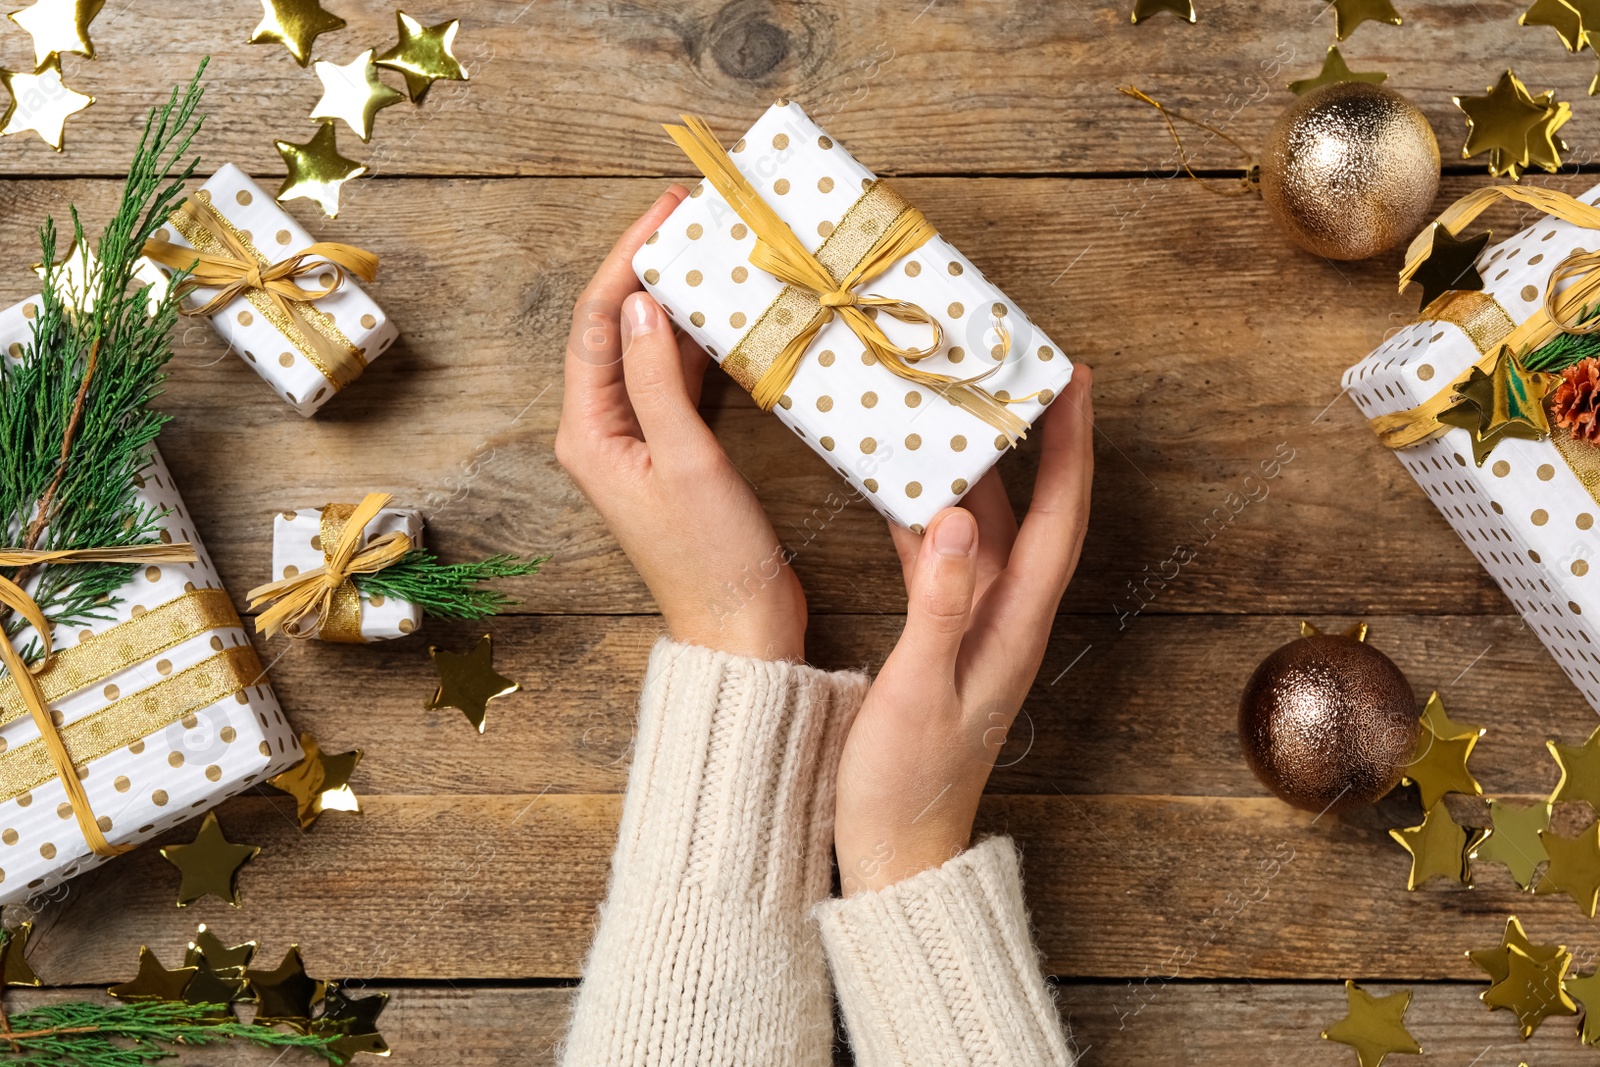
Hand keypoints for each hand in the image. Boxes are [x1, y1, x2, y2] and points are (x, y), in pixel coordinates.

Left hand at [556, 186, 807, 661]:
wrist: (741, 632)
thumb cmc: (713, 559)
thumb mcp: (686, 462)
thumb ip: (658, 381)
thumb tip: (643, 304)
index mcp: (589, 433)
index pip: (597, 323)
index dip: (627, 260)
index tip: (665, 210)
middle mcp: (603, 432)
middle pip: (617, 329)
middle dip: (649, 269)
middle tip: (692, 216)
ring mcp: (639, 443)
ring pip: (648, 351)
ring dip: (676, 302)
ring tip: (711, 250)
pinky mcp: (674, 454)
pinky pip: (676, 381)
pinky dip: (697, 344)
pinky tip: (725, 313)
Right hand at [834, 368, 1093, 893]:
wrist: (895, 852)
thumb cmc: (906, 784)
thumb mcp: (920, 691)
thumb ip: (939, 605)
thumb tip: (960, 520)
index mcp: (1014, 628)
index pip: (1060, 521)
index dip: (1071, 449)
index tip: (1074, 380)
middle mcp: (1006, 618)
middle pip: (1034, 513)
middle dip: (1034, 440)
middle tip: (1015, 371)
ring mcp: (976, 628)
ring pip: (989, 530)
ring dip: (980, 471)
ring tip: (959, 408)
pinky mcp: (944, 639)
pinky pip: (946, 558)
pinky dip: (930, 515)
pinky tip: (904, 485)